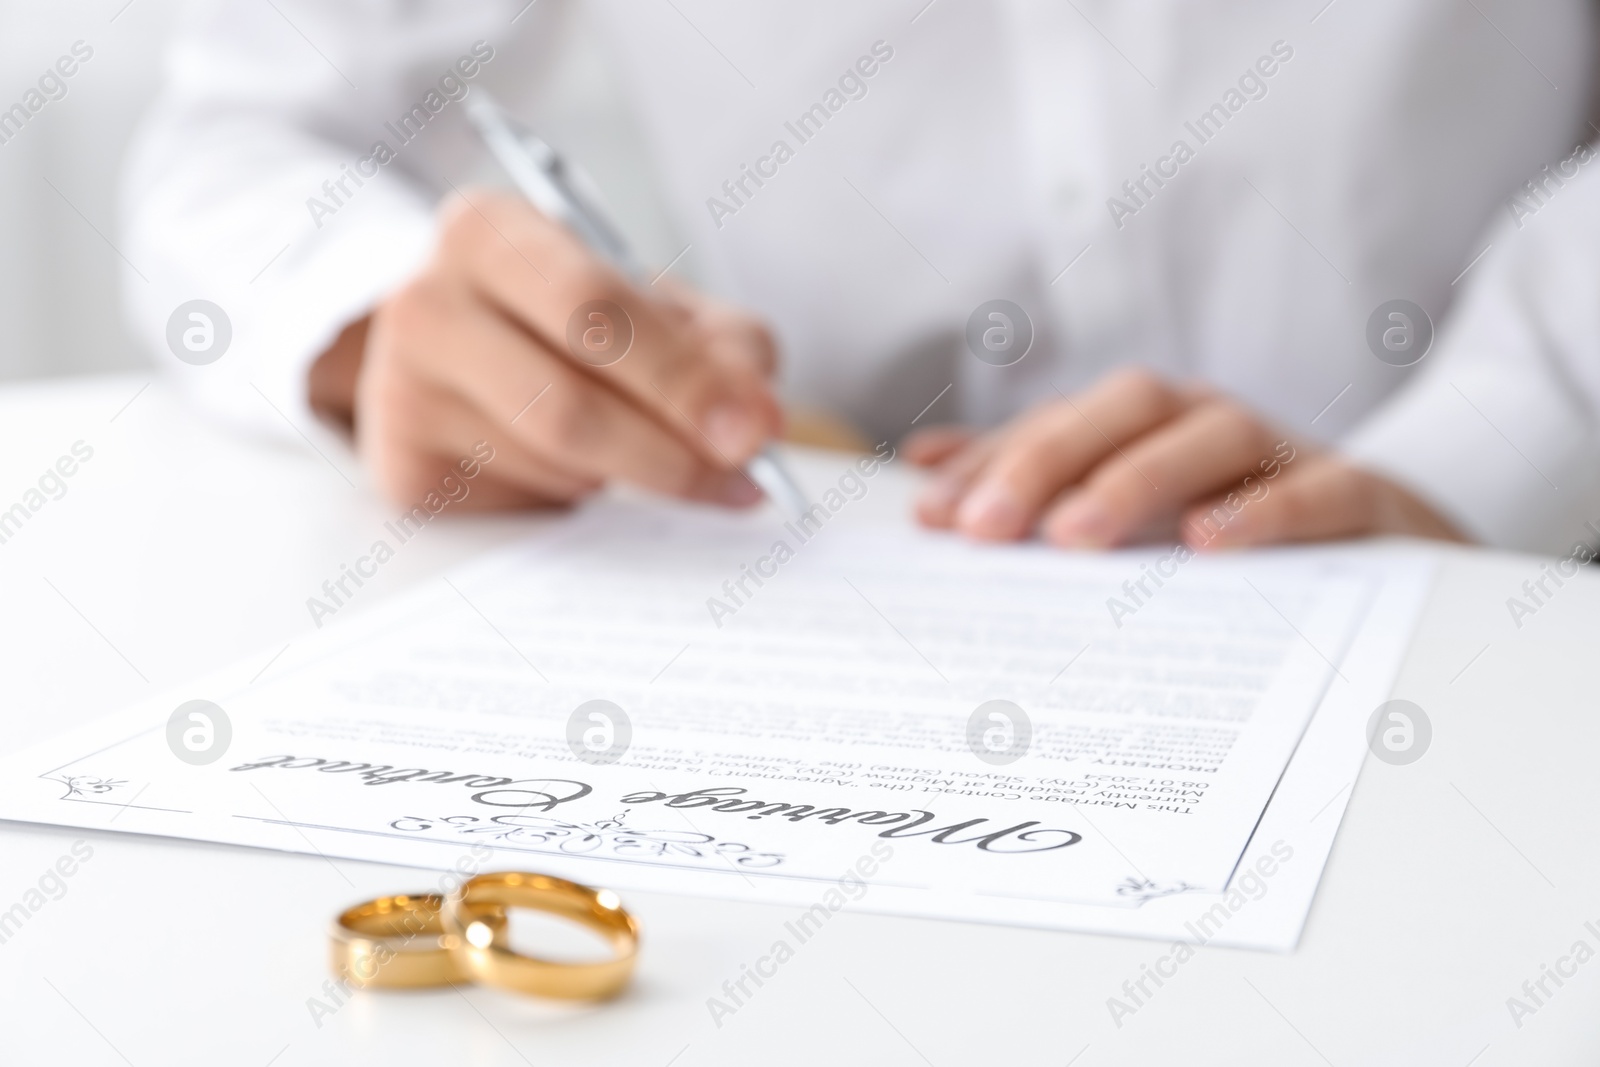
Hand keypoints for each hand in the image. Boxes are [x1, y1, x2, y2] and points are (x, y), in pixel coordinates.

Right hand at [310, 188, 781, 508]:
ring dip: (629, 471)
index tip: (756, 430)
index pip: (594, 308)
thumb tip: (755, 417)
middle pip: (569, 402)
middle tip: (744, 475)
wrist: (456, 356)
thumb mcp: (652, 306)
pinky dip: (579, 495)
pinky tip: (580, 467)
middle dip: (673, 449)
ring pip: (557, 462)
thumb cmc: (566, 322)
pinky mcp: (402, 469)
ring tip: (642, 446)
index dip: (684, 377)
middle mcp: (424, 301)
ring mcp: (399, 390)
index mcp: (488, 230)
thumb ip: (719, 345)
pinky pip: (526, 501)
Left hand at [907, 369, 1465, 548]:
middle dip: (1048, 461)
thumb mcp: (1128, 509)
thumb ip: (1032, 484)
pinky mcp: (1358, 497)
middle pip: (1127, 410)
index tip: (934, 518)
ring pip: (1212, 437)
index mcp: (1150, 425)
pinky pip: (1316, 490)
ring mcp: (1285, 452)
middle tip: (987, 528)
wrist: (1385, 540)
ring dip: (1137, 479)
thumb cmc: (1231, 520)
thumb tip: (924, 472)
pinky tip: (1207, 542)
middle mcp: (1209, 422)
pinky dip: (1262, 508)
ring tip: (1074, 535)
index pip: (1062, 425)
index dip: (993, 462)